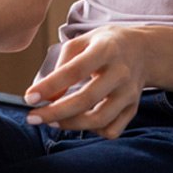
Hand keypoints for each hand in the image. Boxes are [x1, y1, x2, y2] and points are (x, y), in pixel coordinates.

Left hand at [22, 26, 153, 137]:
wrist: (143, 51)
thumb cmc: (105, 44)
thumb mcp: (82, 41)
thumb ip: (62, 65)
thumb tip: (47, 95)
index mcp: (105, 49)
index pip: (74, 70)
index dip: (50, 86)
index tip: (29, 97)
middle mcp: (120, 72)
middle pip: (86, 99)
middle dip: (55, 112)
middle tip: (32, 118)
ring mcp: (129, 93)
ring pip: (99, 119)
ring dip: (71, 124)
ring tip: (51, 121)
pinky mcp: (133, 108)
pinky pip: (112, 129)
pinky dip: (93, 131)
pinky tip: (81, 121)